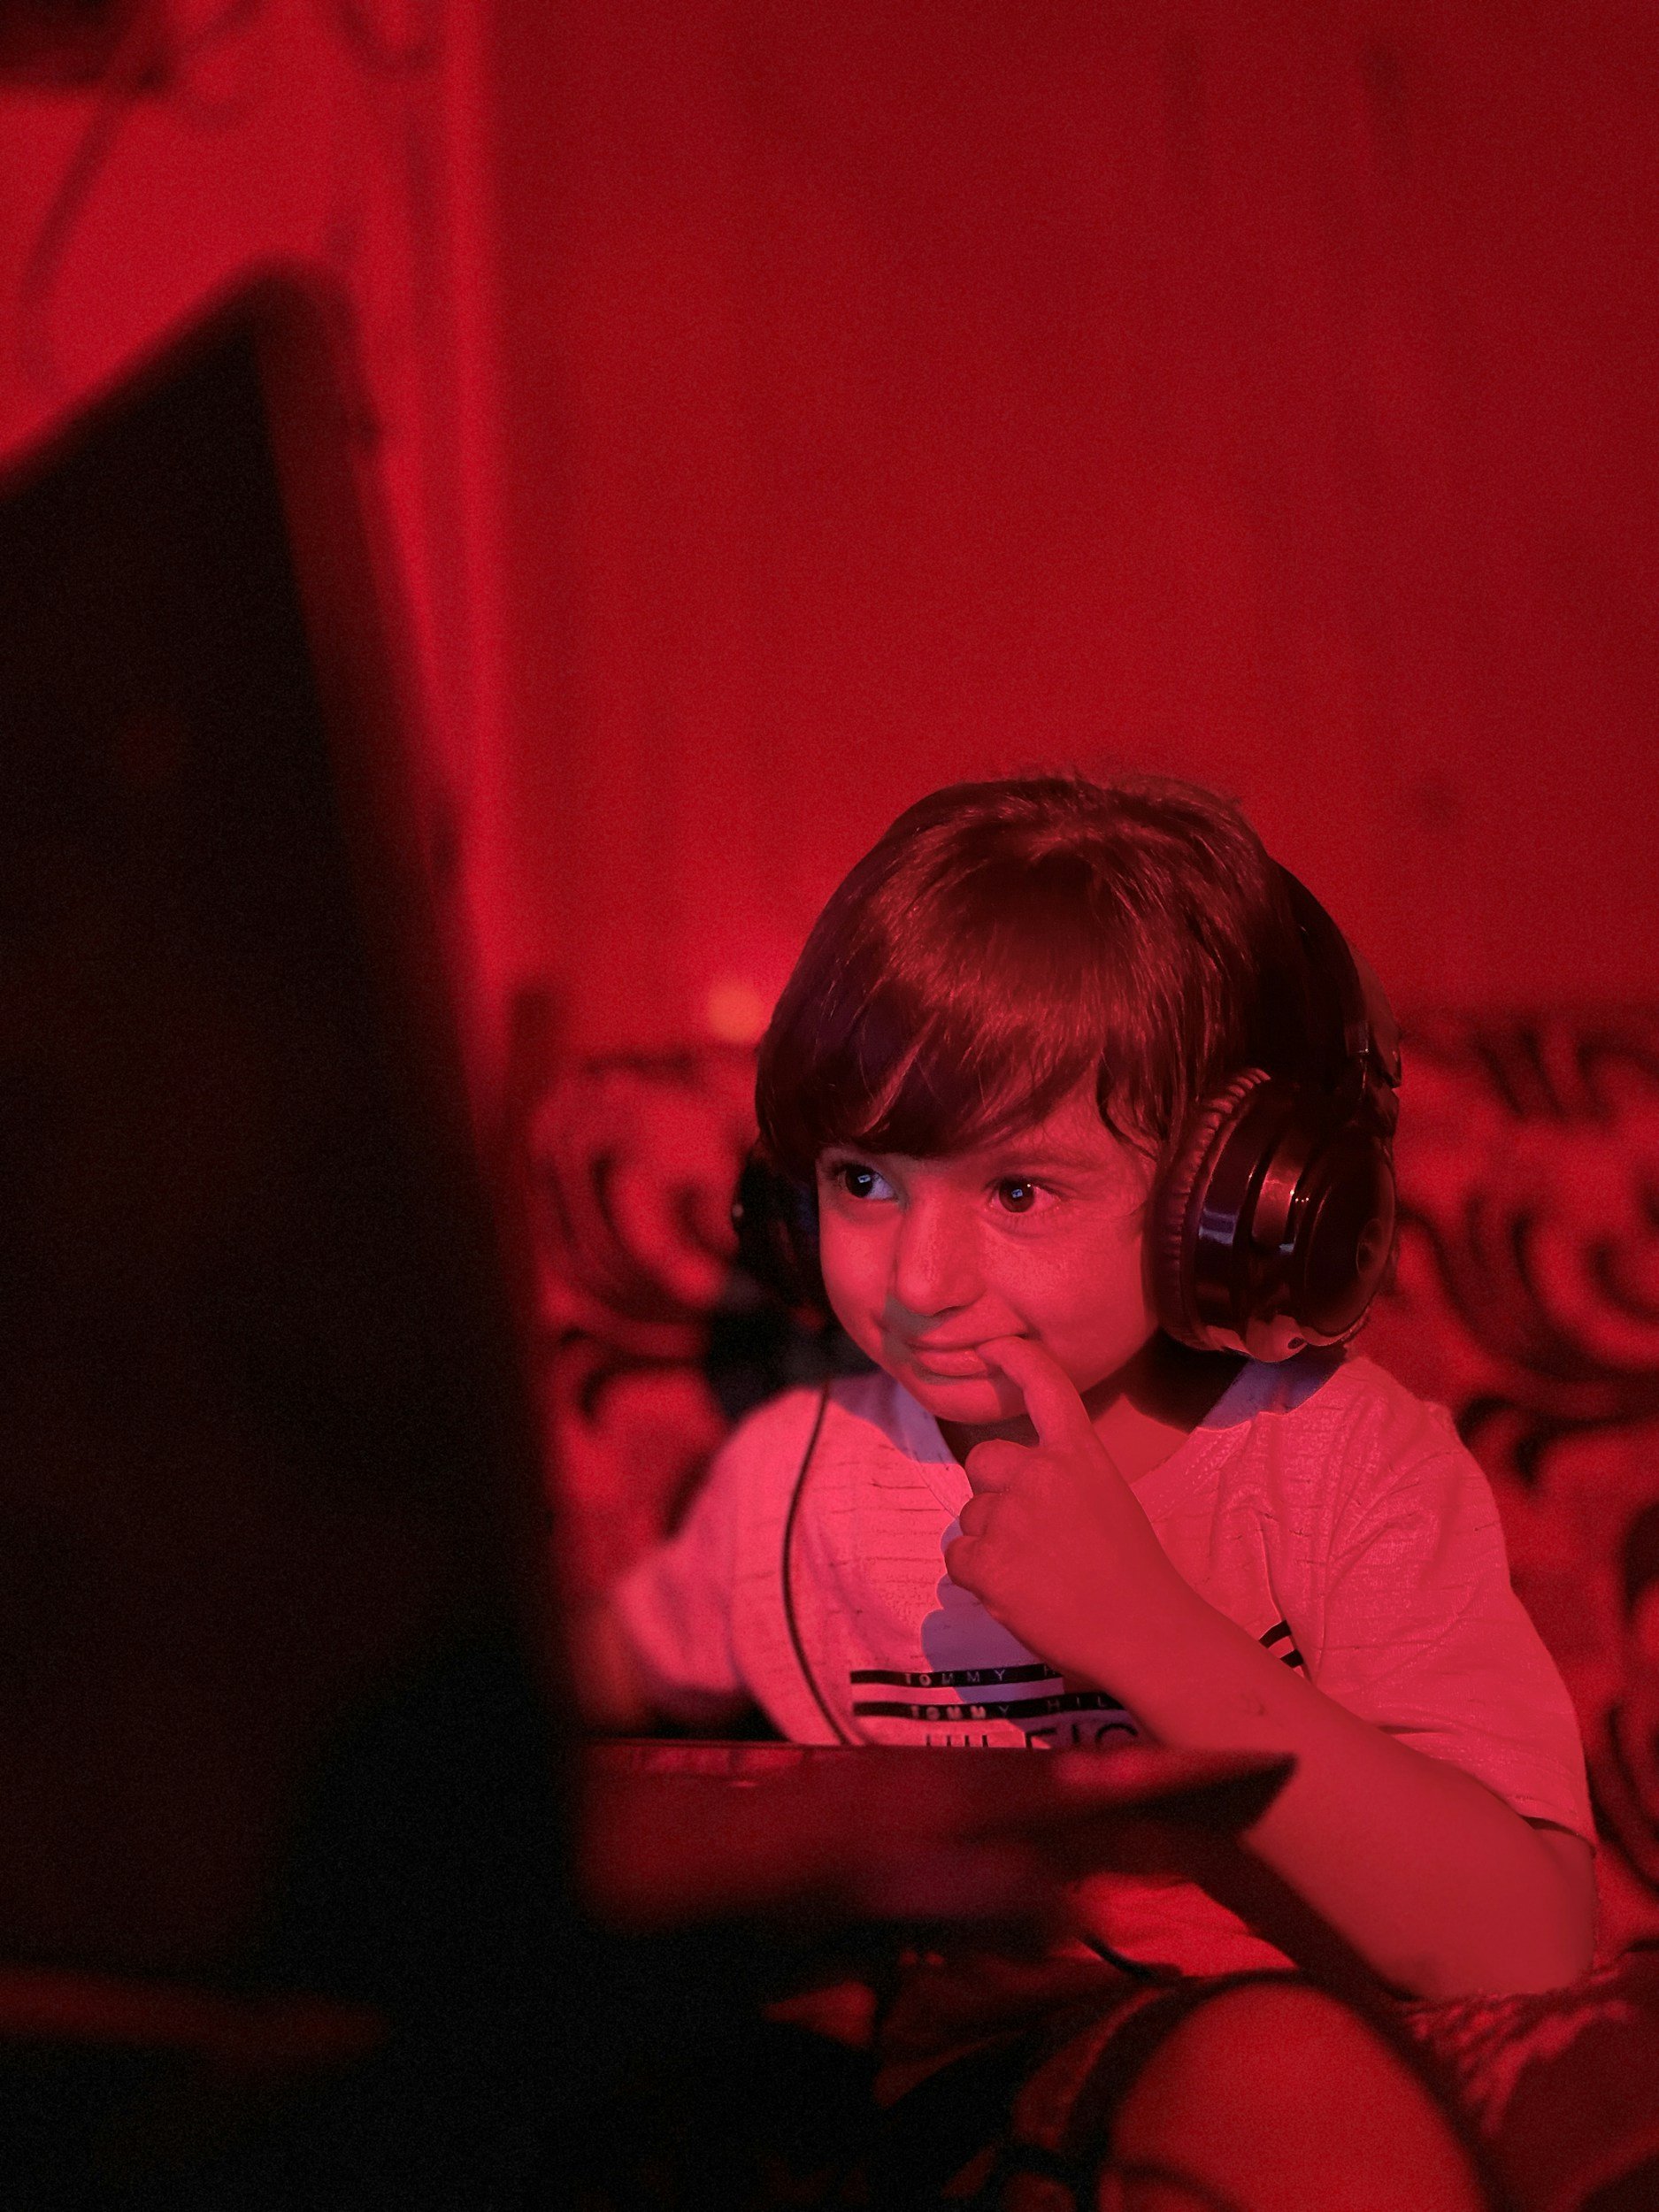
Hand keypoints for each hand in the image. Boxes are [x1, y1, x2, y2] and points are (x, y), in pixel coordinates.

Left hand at [943, 1336, 1190, 1683]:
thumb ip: (1063, 1478)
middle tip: (1029, 1533)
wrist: (1144, 1632)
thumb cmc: (1132, 1573)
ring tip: (1035, 1573)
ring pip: (971, 1516)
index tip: (992, 1344)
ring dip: (990, 1542)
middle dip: (994, 1492)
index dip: (1014, 1358)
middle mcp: (1040, 1473)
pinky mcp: (988, 1562)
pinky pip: (958, 1558)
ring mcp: (1010, 1516)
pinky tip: (1015, 1592)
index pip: (1045, 1386)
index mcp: (1079, 1454)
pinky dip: (978, 1577)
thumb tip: (1016, 1485)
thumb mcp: (1108, 1498)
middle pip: (982, 1462)